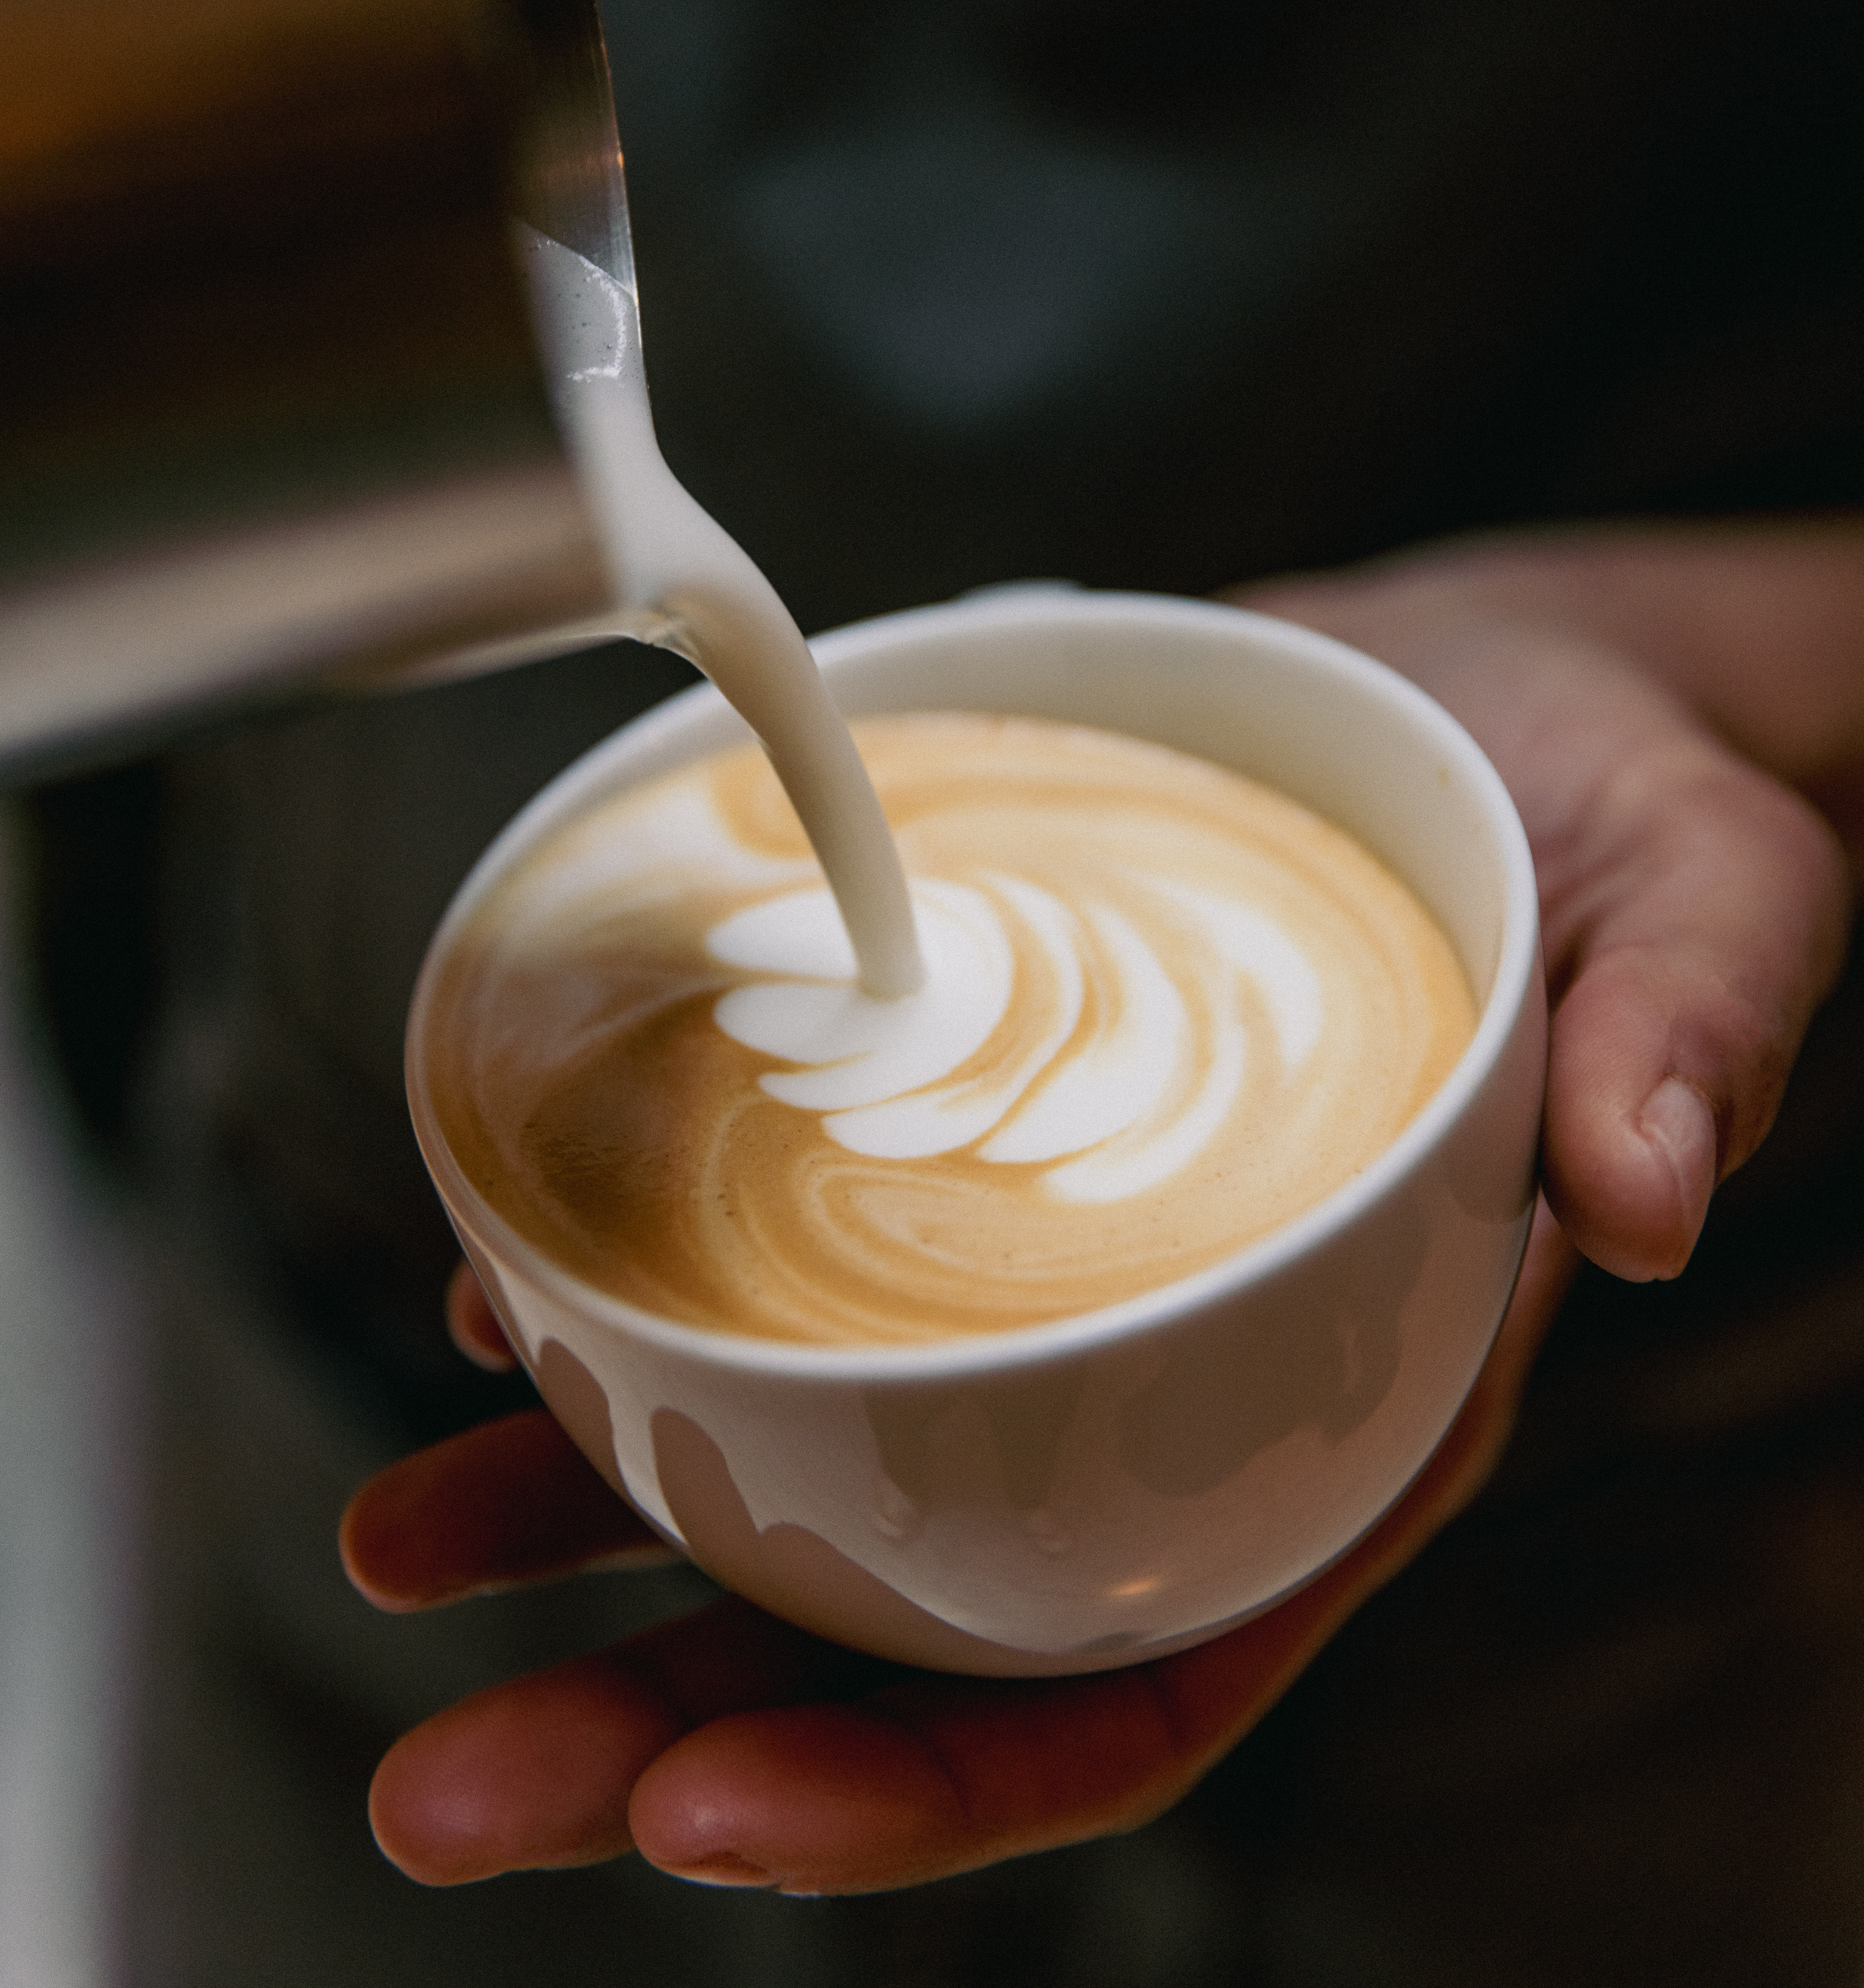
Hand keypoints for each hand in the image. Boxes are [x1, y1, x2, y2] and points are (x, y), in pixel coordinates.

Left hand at [343, 521, 1857, 1891]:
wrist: (1496, 702)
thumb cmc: (1619, 819)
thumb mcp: (1712, 895)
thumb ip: (1691, 1033)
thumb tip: (1651, 1189)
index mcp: (1352, 1403)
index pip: (1143, 1677)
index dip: (933, 1782)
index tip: (718, 1809)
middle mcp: (1181, 1384)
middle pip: (915, 1624)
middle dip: (673, 1720)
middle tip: (449, 1778)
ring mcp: (1059, 1278)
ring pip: (804, 1471)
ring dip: (589, 1529)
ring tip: (396, 1552)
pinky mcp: (975, 1145)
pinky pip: (785, 1281)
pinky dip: (633, 1315)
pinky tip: (496, 1306)